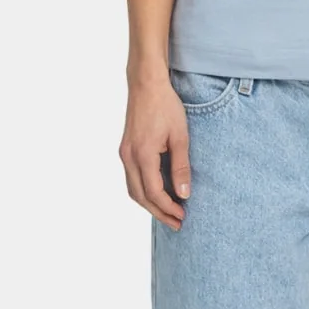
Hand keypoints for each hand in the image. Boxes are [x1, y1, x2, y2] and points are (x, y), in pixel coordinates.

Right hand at [120, 74, 190, 228]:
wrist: (146, 85)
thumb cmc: (165, 106)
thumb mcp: (180, 137)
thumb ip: (181, 167)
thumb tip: (184, 194)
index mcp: (142, 154)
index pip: (154, 192)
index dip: (168, 207)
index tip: (183, 216)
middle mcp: (129, 157)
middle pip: (140, 196)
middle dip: (158, 213)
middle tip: (177, 223)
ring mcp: (124, 153)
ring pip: (133, 190)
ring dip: (149, 204)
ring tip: (168, 213)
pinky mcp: (125, 149)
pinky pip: (132, 178)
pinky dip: (144, 191)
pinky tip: (158, 194)